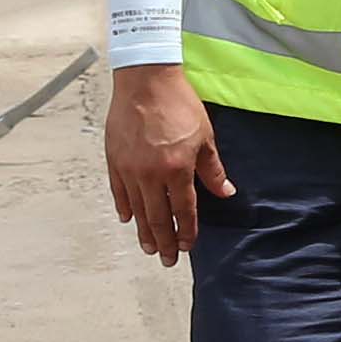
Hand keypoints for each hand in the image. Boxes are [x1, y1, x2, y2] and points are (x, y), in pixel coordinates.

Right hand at [104, 63, 235, 263]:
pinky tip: (129, 219)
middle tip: (167, 260)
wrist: (145, 81)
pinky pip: (119, 192)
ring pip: (137, 210)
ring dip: (144, 233)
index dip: (187, 232)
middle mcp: (151, 175)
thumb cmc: (179, 105)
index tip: (188, 246)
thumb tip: (226, 192)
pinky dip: (125, 207)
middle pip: (158, 218)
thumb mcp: (204, 136)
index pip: (183, 211)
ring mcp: (130, 169)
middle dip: (164, 242)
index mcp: (177, 170)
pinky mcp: (114, 160)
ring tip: (149, 248)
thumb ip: (213, 169)